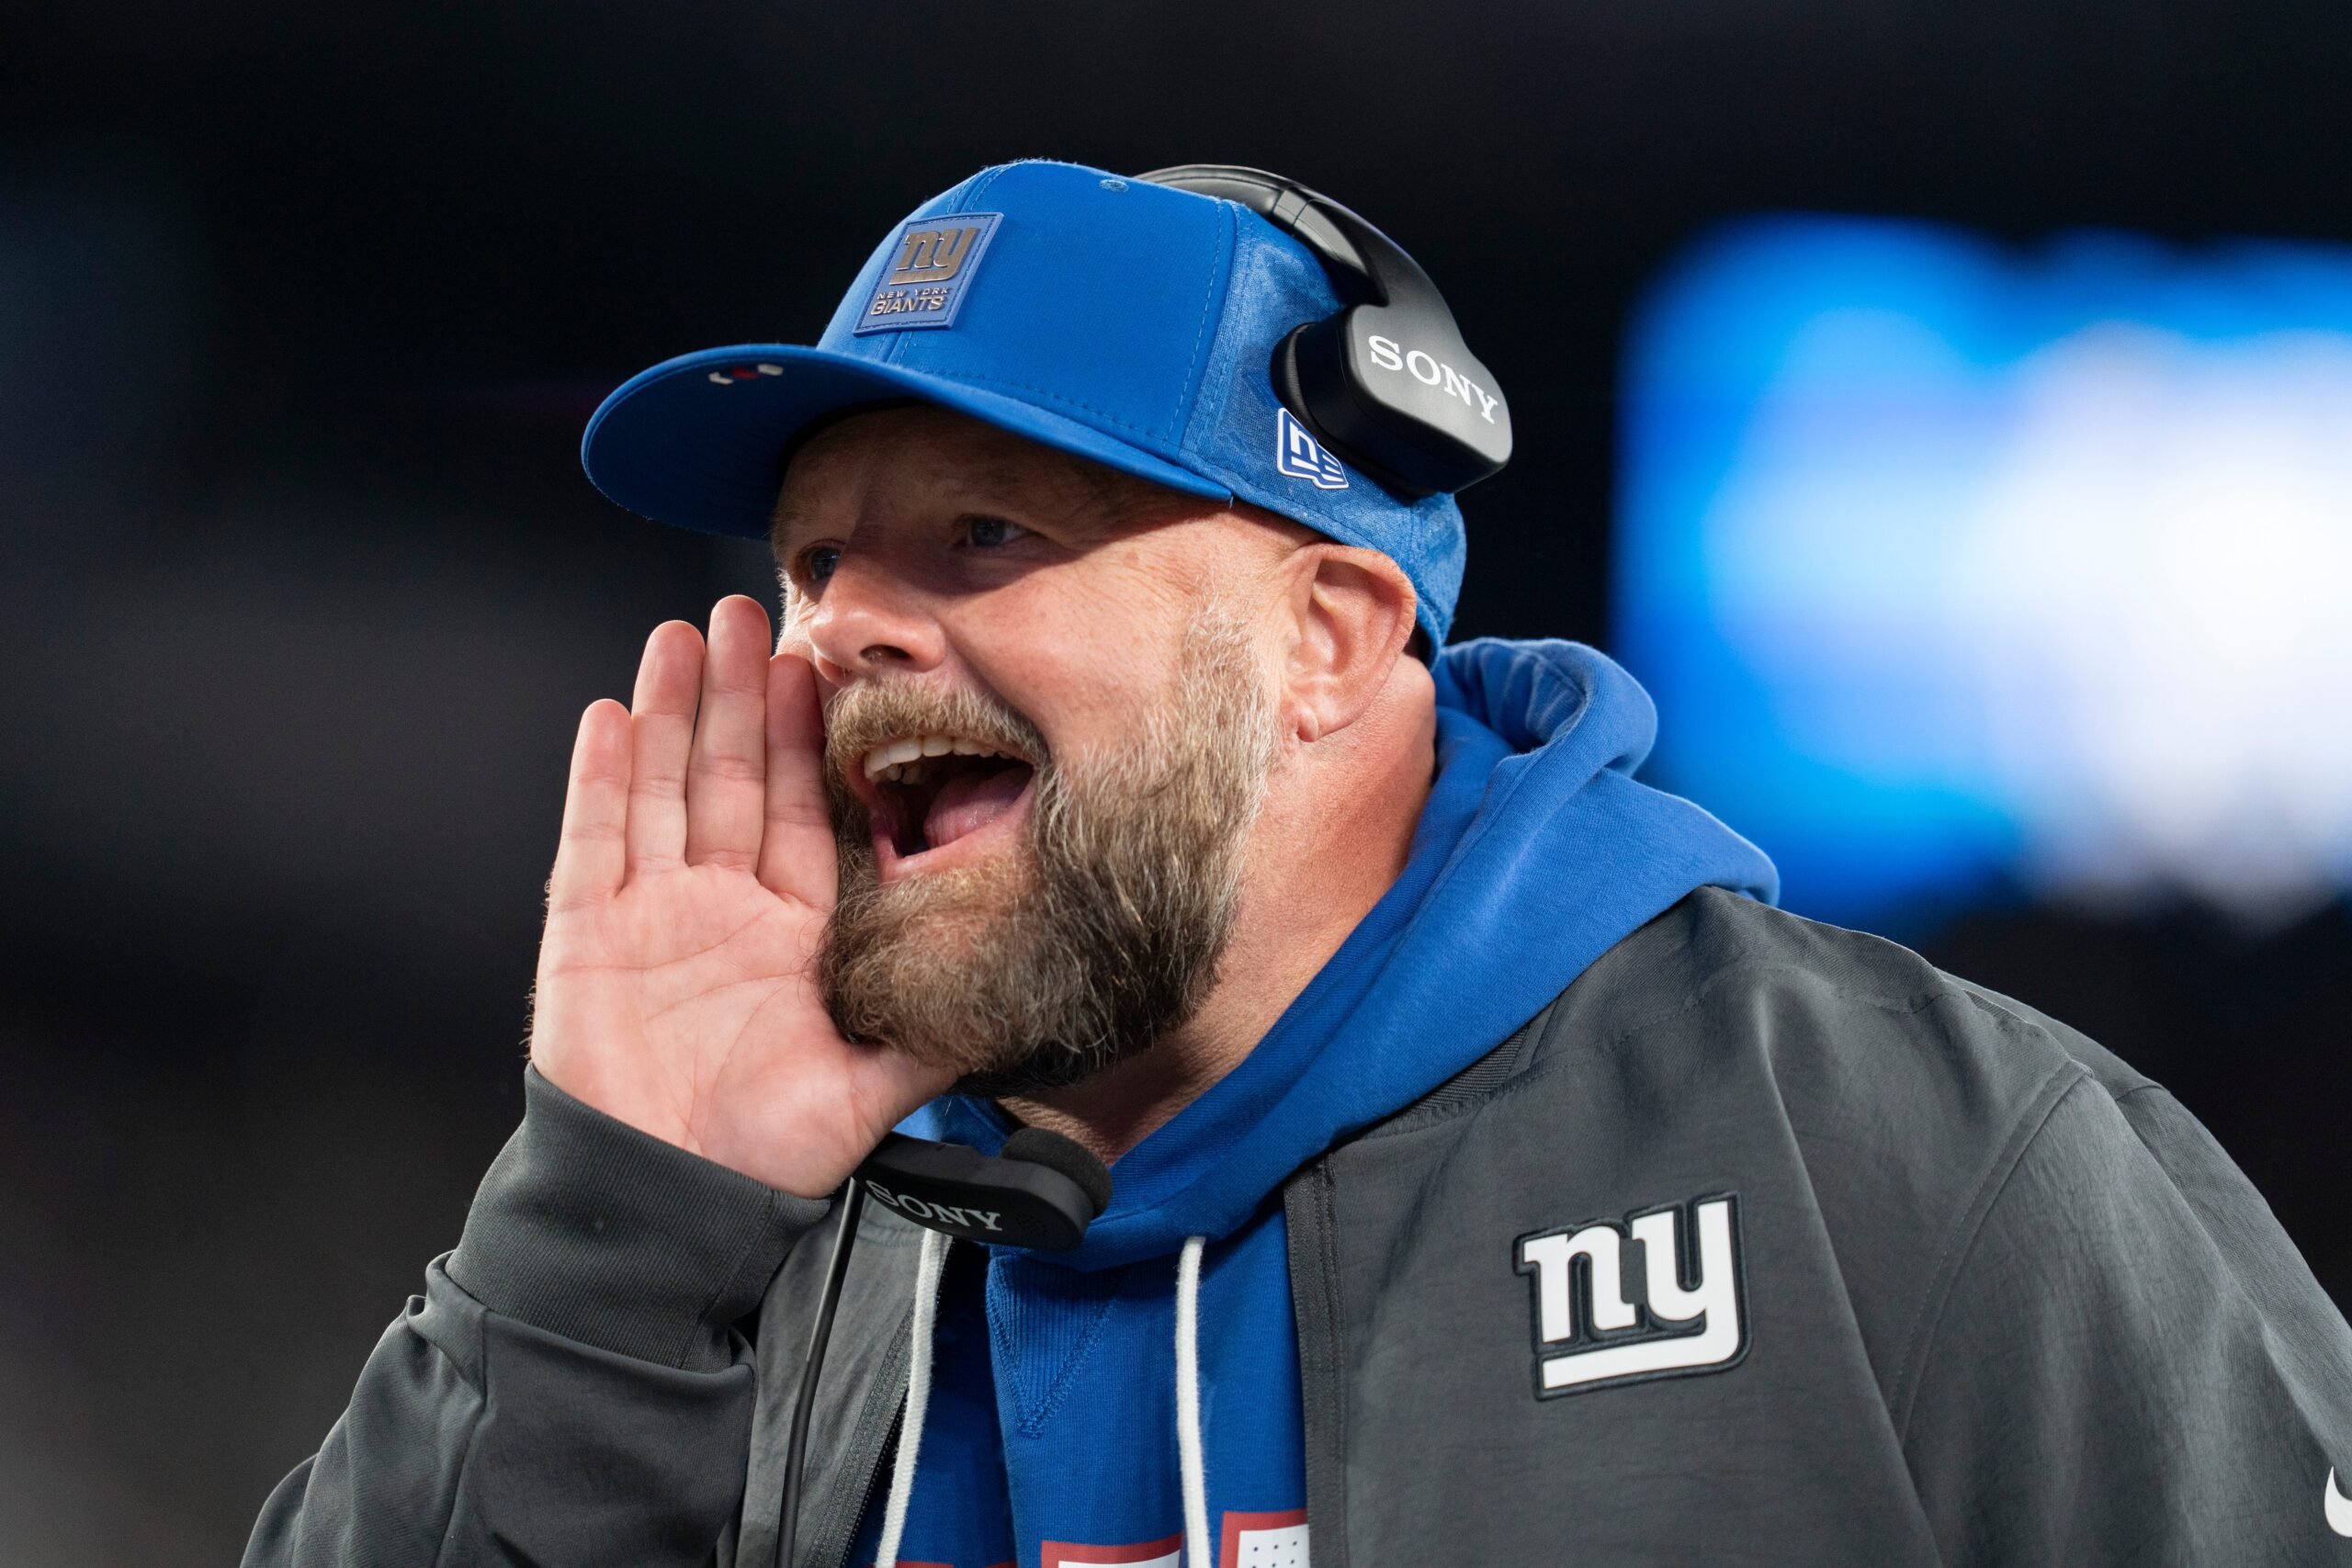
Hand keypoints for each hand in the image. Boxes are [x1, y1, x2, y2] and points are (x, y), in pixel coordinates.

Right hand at [527, 596, 952, 1197]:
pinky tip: (613, 715)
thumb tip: (1025, 999)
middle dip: (739, 697)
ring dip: (672, 712)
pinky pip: (594, 840)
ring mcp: (652, 915)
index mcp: (795, 934)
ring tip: (683, 636)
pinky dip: (602, 778)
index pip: (803, 812)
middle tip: (750, 615)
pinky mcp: (587, 935)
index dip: (805, 741)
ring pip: (663, 788)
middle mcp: (725, 910)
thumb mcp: (877, 1087)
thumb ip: (940, 1034)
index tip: (818, 671)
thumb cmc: (769, 1157)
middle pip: (730, 779)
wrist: (675, 1207)